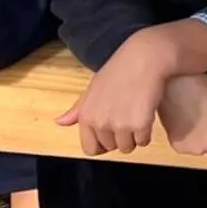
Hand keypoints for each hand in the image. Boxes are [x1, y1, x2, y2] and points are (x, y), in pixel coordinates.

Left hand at [56, 29, 172, 154]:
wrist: (145, 58)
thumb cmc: (119, 70)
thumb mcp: (93, 88)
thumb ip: (77, 110)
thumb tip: (59, 122)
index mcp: (86, 116)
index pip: (90, 149)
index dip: (102, 144)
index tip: (111, 135)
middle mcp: (101, 123)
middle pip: (110, 148)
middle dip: (119, 138)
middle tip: (126, 116)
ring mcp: (120, 125)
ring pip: (127, 147)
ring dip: (134, 136)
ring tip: (136, 114)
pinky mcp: (140, 125)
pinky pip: (143, 141)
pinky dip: (147, 132)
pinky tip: (146, 114)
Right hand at [159, 74, 206, 156]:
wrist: (173, 84)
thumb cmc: (203, 87)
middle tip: (206, 116)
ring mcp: (197, 149)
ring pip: (203, 148)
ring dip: (200, 139)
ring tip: (193, 117)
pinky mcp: (180, 148)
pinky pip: (187, 148)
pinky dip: (185, 139)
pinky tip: (183, 122)